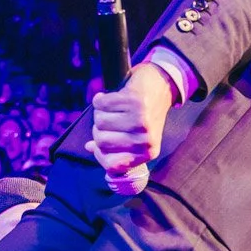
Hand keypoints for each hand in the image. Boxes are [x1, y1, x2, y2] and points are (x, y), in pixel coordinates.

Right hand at [86, 62, 171, 178]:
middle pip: (101, 141)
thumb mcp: (134, 137)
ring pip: (99, 122)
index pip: (111, 165)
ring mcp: (140, 120)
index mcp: (147, 153)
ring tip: (110, 108)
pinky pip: (101, 104)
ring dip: (100, 112)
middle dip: (99, 129)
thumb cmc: (143, 114)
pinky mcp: (134, 101)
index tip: (100, 141)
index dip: (100, 152)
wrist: (160, 86)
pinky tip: (108, 97)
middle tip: (108, 119)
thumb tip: (90, 147)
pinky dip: (100, 99)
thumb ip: (112, 147)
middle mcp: (145, 140)